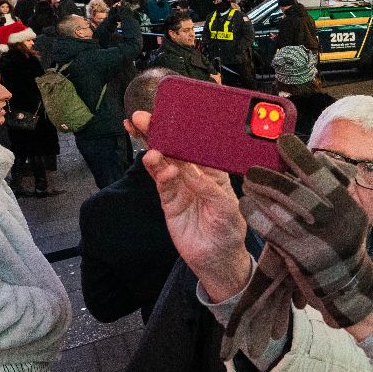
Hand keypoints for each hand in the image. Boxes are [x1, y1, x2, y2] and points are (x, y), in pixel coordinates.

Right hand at [142, 130, 249, 301]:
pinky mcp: (169, 201)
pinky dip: (158, 173)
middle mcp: (196, 173)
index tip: (171, 112)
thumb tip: (189, 170)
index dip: (185, 126)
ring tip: (150, 146)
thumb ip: (208, 188)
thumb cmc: (229, 229)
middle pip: (175, 147)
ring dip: (155, 151)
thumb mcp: (226, 207)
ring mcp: (181, 186)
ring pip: (164, 162)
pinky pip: (161, 184)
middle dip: (159, 132)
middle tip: (143, 119)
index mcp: (214, 168)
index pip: (198, 142)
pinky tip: (156, 164)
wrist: (217, 259)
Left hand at [239, 134, 372, 328]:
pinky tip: (246, 203)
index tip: (282, 141)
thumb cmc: (342, 238)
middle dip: (272, 178)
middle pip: (298, 194)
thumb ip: (334, 187)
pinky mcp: (299, 257)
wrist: (347, 283)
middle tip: (254, 168)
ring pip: (282, 213)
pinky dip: (255, 214)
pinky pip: (271, 231)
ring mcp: (317, 243)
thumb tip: (312, 158)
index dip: (300, 157)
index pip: (323, 176)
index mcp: (349, 208)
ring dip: (260, 194)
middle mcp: (335, 225)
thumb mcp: (349, 212)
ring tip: (247, 182)